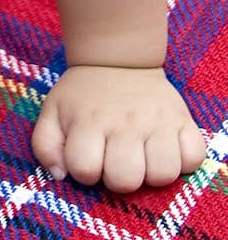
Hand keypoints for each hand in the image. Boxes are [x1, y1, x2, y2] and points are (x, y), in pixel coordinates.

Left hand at [33, 65, 206, 192]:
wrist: (117, 58)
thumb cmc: (83, 94)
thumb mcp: (52, 112)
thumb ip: (45, 146)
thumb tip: (60, 175)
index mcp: (89, 122)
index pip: (85, 171)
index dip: (85, 172)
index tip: (89, 157)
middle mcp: (124, 123)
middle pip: (126, 180)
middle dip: (118, 178)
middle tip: (117, 159)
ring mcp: (157, 121)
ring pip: (163, 174)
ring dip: (152, 173)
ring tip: (143, 157)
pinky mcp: (183, 119)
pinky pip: (194, 157)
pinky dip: (184, 161)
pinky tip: (167, 149)